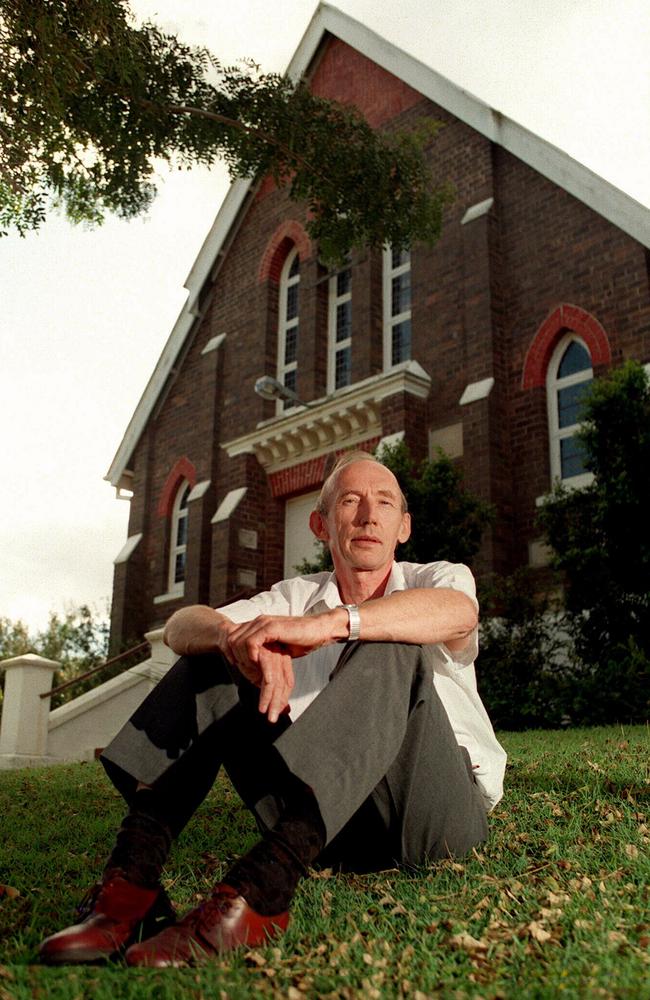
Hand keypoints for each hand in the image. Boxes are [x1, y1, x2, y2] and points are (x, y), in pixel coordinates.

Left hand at [227, 612, 343, 721]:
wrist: (320, 631)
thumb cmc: (302, 639)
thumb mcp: (277, 647)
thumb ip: (263, 650)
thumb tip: (252, 664)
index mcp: (258, 625)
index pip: (232, 636)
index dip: (231, 653)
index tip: (236, 667)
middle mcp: (258, 621)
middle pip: (230, 640)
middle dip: (234, 657)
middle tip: (245, 672)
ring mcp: (264, 623)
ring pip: (237, 641)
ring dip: (242, 658)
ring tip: (252, 670)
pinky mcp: (271, 628)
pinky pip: (251, 642)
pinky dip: (251, 654)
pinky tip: (258, 663)